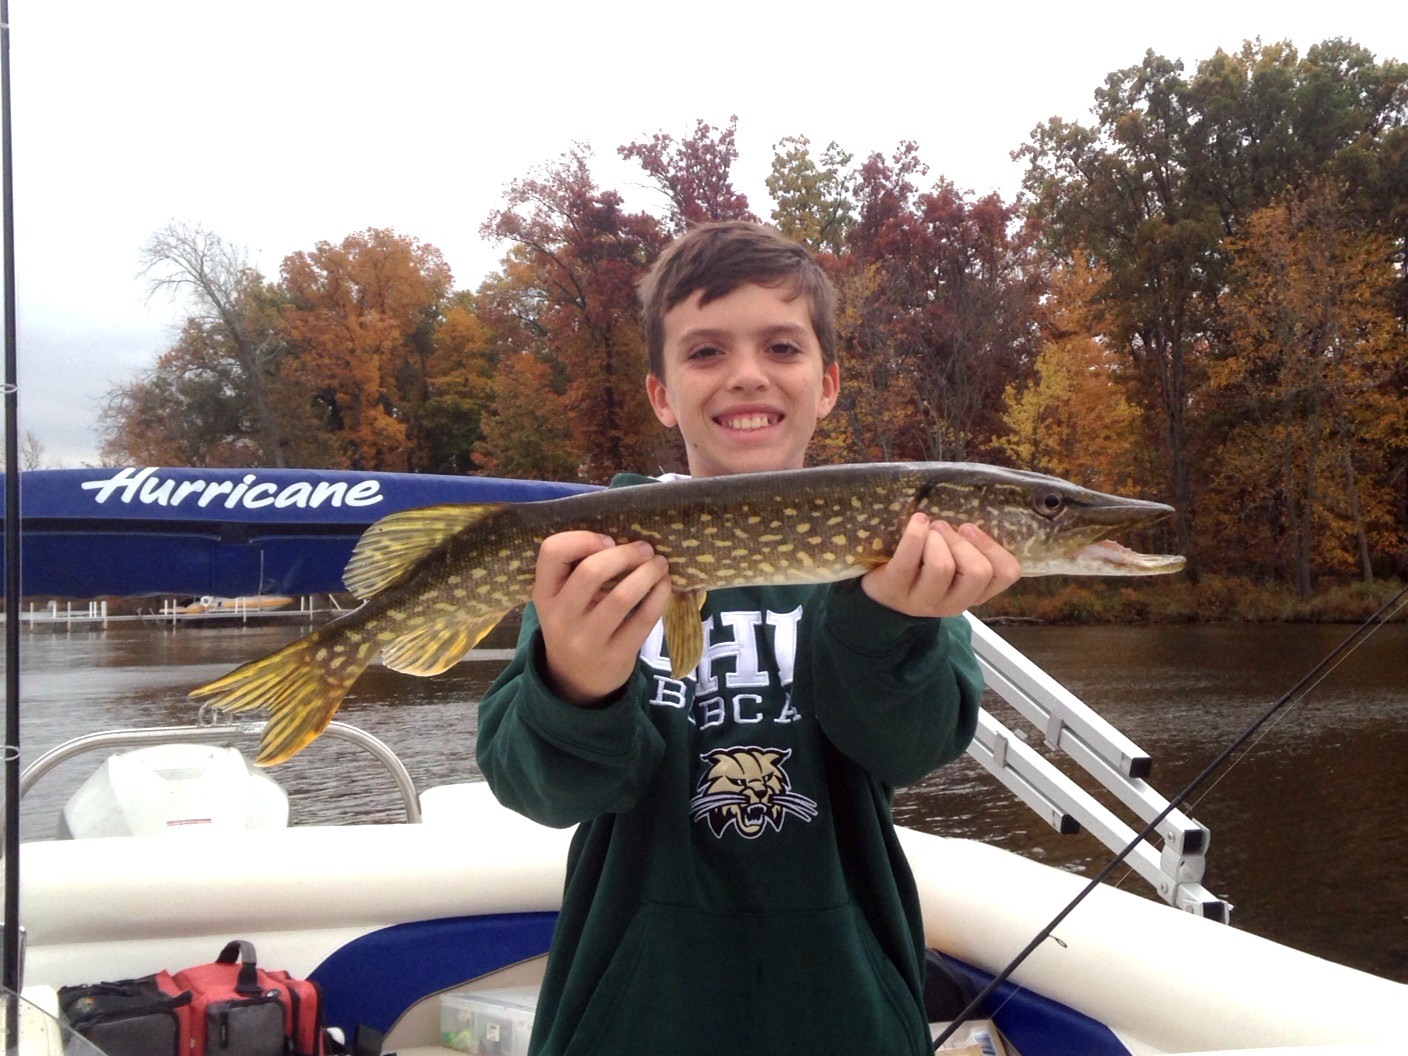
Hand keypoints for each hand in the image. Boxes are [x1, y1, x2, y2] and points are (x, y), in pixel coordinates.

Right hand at [533, 531, 672, 706]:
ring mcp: (587, 640)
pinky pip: (644, 619)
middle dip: (625, 554)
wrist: (576, 680)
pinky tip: (664, 585)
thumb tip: (624, 538)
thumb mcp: (561, 599)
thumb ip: (577, 570)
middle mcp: (560, 617)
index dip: (584, 539)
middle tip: (644, 549)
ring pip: (622, 596)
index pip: (552, 551)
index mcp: (544, 594)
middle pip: (591, 572)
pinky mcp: (616, 655)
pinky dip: (659, 595)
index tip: (608, 541)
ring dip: (647, 573)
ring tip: (659, 564)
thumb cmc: (575, 624)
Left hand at [861, 514, 1021, 617]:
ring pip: (943, 567)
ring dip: (936, 539)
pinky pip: (908, 561)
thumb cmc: (923, 569)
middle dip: (961, 541)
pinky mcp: (895, 590)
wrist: (880, 594)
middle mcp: (954, 603)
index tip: (970, 529)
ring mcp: (924, 602)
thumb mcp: (954, 564)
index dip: (993, 546)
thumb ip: (970, 548)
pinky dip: (914, 535)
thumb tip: (974, 515)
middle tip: (943, 528)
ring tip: (928, 530)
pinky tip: (916, 522)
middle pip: (978, 571)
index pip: (1007, 574)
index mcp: (975, 593)